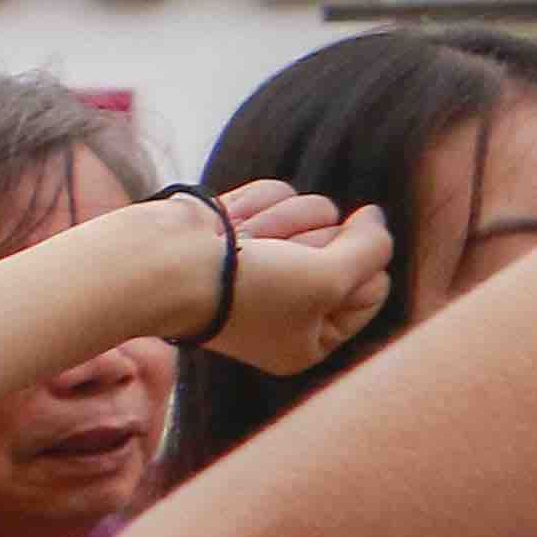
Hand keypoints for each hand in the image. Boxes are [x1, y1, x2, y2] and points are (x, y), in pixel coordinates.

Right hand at [197, 185, 395, 372]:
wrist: (161, 263)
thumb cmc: (248, 286)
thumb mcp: (332, 278)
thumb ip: (373, 247)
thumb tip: (374, 217)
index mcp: (308, 341)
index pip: (375, 289)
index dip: (355, 273)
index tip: (311, 281)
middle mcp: (287, 307)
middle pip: (346, 249)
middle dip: (311, 246)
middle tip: (273, 263)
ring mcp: (261, 265)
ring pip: (317, 213)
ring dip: (284, 222)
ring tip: (247, 241)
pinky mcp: (239, 228)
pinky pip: (280, 195)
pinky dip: (255, 206)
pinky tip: (228, 224)